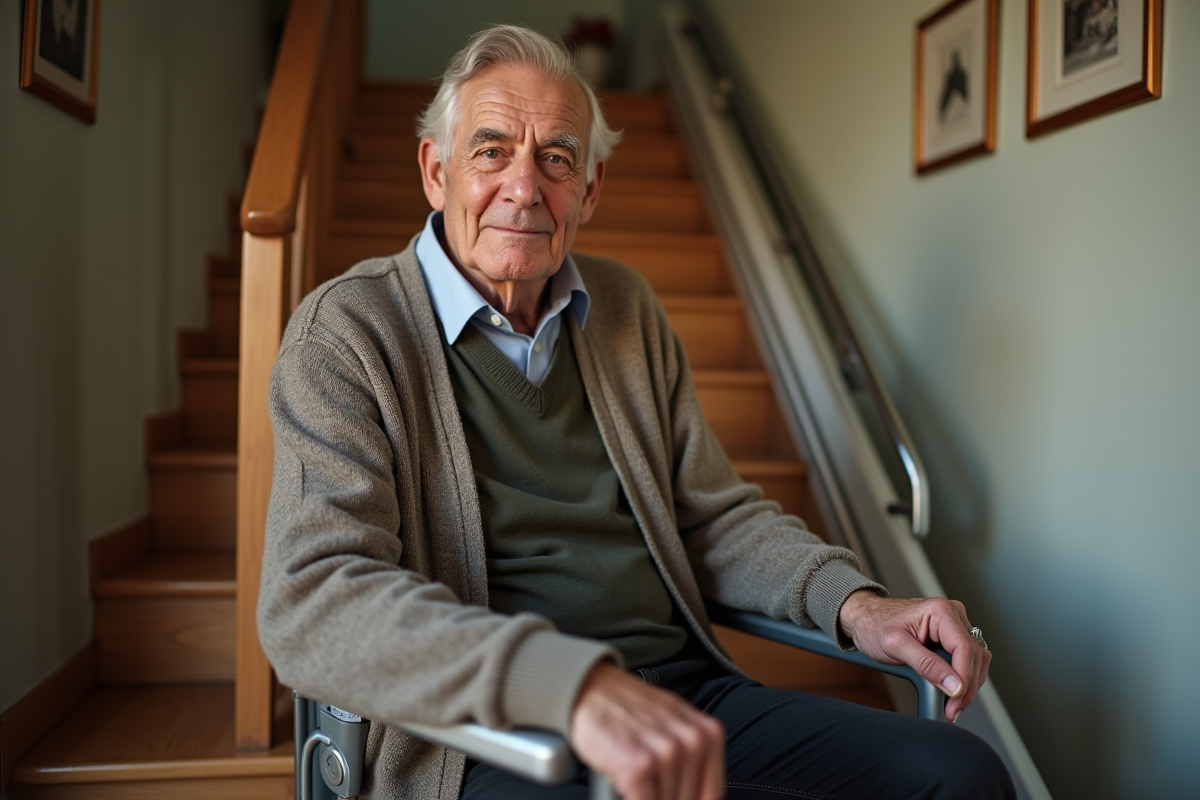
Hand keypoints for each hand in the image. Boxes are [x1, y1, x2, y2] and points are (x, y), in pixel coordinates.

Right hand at [569, 662, 724, 799]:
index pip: (710, 793)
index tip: (674, 796)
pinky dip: (630, 796)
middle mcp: (693, 741)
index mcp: (708, 733)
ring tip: (634, 770)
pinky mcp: (639, 764)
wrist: (591, 690)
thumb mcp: (674, 724)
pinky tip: (622, 775)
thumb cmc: (629, 709)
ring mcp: (667, 752)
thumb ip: (693, 757)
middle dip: (665, 796)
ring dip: (646, 794)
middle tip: (648, 780)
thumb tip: (696, 795)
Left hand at [837, 590, 990, 722]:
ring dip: (967, 685)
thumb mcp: (895, 646)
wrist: (864, 617)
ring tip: (952, 705)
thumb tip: (954, 685)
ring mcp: (954, 624)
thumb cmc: (874, 625)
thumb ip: (926, 665)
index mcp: (941, 611)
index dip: (965, 680)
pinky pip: (966, 659)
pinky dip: (961, 678)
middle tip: (953, 710)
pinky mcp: (951, 635)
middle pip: (975, 657)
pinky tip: (951, 692)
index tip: (955, 702)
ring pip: (975, 660)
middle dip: (967, 688)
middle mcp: (953, 614)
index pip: (966, 649)